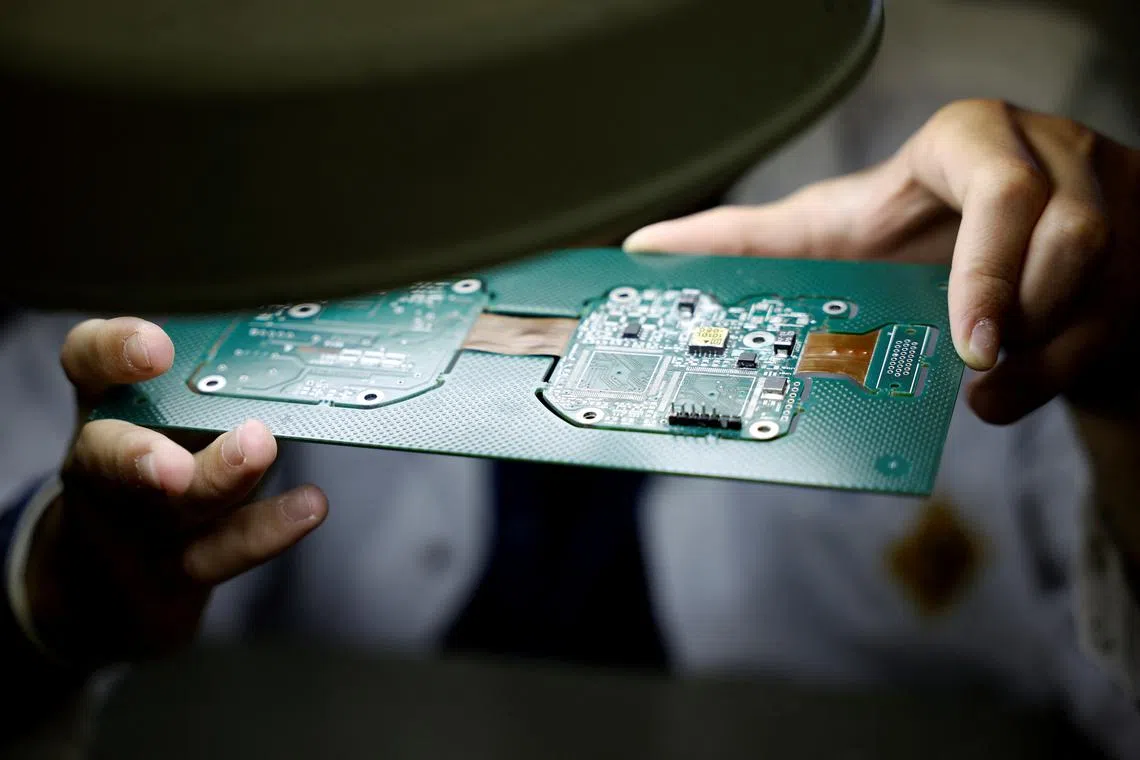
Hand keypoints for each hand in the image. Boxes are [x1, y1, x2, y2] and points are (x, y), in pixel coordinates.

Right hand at [26, 318, 327, 666]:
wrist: (114, 570)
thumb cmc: (158, 454)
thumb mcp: (164, 406)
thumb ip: (206, 375)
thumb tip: (286, 334)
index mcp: (103, 402)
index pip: (87, 362)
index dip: (112, 350)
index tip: (157, 347)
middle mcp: (106, 462)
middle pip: (108, 455)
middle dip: (138, 456)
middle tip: (174, 462)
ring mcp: (139, 522)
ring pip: (173, 506)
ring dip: (217, 480)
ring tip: (259, 451)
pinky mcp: (179, 566)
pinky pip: (223, 549)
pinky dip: (268, 529)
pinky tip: (308, 506)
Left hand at [624, 99, 1139, 425]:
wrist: (1008, 263)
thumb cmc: (910, 240)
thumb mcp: (831, 231)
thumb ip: (747, 238)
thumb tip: (641, 246)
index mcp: (966, 143)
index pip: (990, 169)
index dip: (983, 259)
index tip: (964, 338)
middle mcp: (1048, 160)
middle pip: (1067, 231)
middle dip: (1020, 310)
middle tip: (977, 365)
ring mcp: (1109, 206)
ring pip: (1103, 284)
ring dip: (1045, 352)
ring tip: (988, 382)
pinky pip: (1121, 323)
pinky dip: (1068, 372)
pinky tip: (1014, 392)